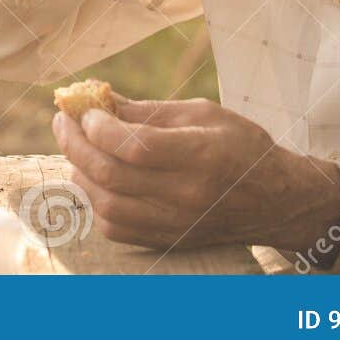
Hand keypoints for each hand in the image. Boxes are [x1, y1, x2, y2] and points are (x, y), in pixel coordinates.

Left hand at [52, 96, 339, 253]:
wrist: (277, 200)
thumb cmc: (240, 146)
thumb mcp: (201, 114)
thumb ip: (147, 112)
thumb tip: (97, 100)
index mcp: (200, 156)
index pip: (133, 147)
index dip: (99, 127)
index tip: (85, 111)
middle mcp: (186, 196)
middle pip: (111, 176)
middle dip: (75, 145)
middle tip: (63, 122)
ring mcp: (175, 224)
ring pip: (106, 206)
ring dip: (80, 173)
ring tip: (76, 148)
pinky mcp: (168, 240)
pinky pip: (115, 228)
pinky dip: (95, 202)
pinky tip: (94, 179)